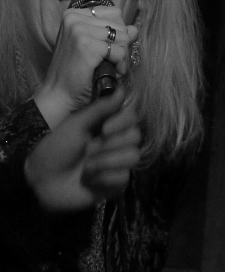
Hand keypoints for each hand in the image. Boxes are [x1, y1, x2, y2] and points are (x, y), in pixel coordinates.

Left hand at [24, 89, 141, 211]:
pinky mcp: (117, 182)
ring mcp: (118, 163)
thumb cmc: (55, 149)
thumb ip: (100, 108)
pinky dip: (104, 178)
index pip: (131, 117)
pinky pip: (123, 176)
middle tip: (88, 150)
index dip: (123, 122)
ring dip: (105, 162)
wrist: (41, 182)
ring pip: (133, 156)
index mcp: (106, 126)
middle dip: (109, 145)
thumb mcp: (76, 124)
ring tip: (86, 168)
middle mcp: (115, 142)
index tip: (105, 129)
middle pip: (135, 136)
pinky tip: (90, 181)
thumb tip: (120, 89)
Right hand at [34, 4, 138, 126]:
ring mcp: (79, 30)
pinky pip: (120, 51)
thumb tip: (134, 29)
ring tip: (110, 67)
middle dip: (122, 46)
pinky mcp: (86, 45)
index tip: (108, 49)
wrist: (59, 95)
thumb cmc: (77, 72)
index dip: (119, 33)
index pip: (115, 14)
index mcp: (73, 15)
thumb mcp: (95, 47)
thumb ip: (114, 35)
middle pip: (121, 26)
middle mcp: (74, 19)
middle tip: (110, 62)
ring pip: (123, 37)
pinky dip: (120, 65)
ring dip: (123, 57)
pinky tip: (110, 73)